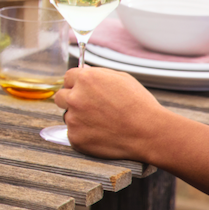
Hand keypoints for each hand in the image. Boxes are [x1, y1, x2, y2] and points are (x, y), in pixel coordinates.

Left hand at [53, 66, 170, 160]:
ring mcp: (73, 119)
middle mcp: (75, 97)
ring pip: (68, 116)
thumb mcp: (122, 79)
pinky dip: (84, 135)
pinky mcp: (75, 138)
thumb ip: (99, 74)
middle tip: (89, 108)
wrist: (148, 132)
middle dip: (71, 100)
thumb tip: (85, 71)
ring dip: (78, 118)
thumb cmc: (139, 105)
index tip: (81, 90)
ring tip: (102, 123)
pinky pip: (73, 134)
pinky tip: (101, 134)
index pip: (68, 77)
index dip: (75, 84)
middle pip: (60, 97)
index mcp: (85, 79)